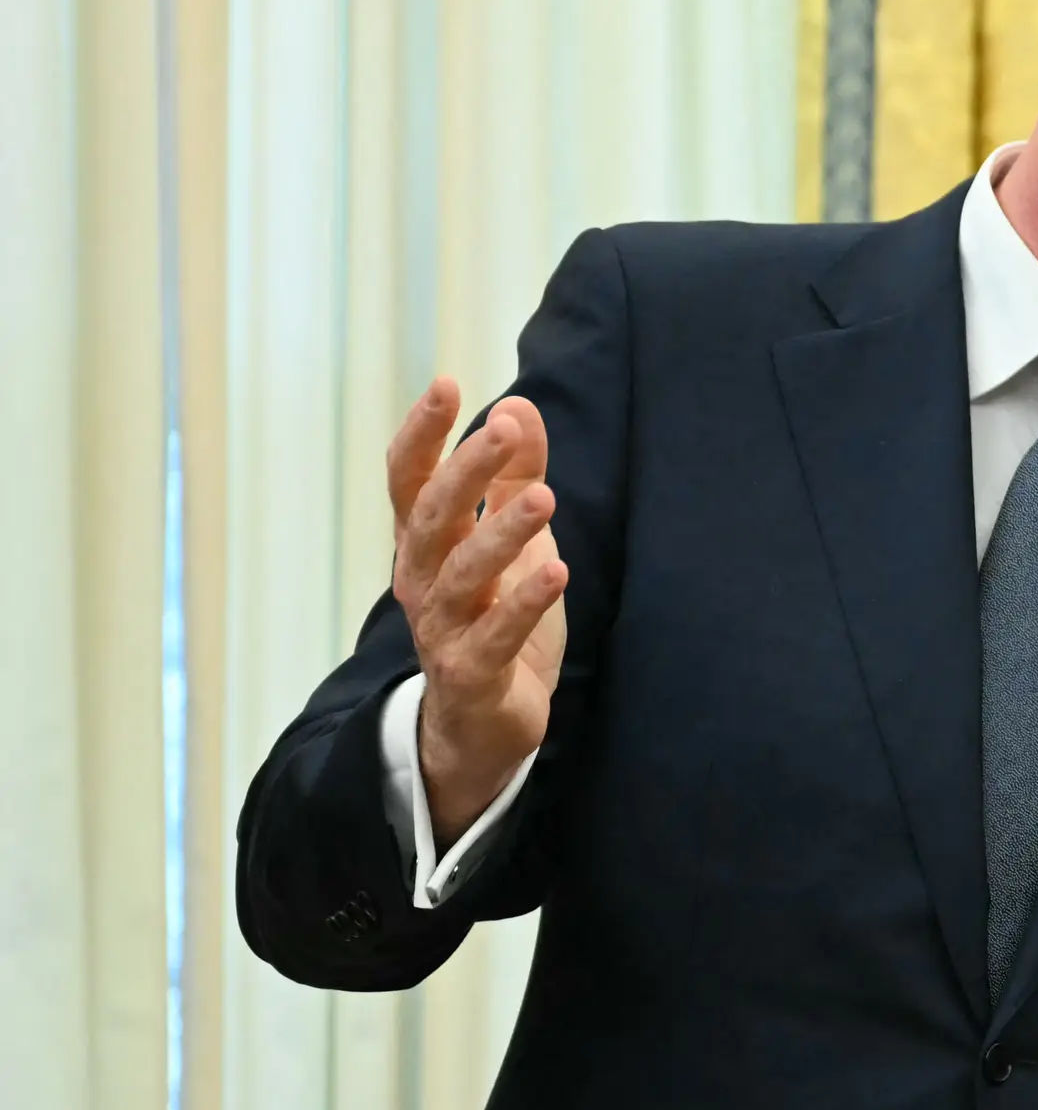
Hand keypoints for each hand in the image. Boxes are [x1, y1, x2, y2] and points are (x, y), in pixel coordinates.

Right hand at [385, 378, 567, 846]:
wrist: (483, 725)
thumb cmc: (494, 620)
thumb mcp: (511, 542)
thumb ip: (513, 479)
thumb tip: (518, 408)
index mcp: (425, 545)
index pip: (411, 481)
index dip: (424, 434)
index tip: (447, 384)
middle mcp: (423, 581)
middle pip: (432, 518)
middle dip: (465, 472)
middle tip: (503, 431)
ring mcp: (442, 629)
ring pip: (463, 575)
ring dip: (502, 534)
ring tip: (545, 499)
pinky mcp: (472, 674)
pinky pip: (495, 635)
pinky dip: (524, 604)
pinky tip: (555, 572)